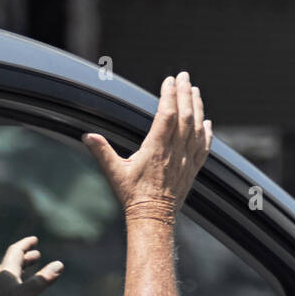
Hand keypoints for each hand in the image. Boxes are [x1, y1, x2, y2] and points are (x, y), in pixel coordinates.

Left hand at [0, 235, 62, 295]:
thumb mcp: (26, 294)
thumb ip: (42, 280)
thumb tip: (59, 265)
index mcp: (6, 272)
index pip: (16, 251)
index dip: (26, 244)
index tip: (34, 239)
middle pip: (12, 263)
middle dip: (26, 258)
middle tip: (36, 255)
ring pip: (9, 275)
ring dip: (21, 271)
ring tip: (29, 272)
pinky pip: (6, 287)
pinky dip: (16, 283)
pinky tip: (16, 292)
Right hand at [81, 70, 212, 221]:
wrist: (153, 218)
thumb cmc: (133, 196)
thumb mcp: (114, 172)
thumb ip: (101, 152)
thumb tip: (87, 136)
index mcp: (155, 149)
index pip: (166, 115)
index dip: (169, 96)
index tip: (169, 80)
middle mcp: (174, 152)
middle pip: (185, 116)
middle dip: (185, 93)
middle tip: (184, 76)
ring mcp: (185, 160)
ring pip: (196, 129)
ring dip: (197, 107)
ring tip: (195, 91)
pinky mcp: (192, 170)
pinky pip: (203, 147)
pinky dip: (206, 133)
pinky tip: (207, 123)